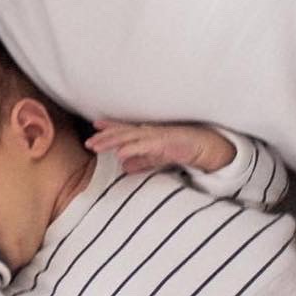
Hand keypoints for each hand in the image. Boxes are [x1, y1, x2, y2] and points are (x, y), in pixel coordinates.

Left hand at [86, 118, 233, 174]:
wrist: (207, 146)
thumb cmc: (182, 149)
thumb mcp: (158, 157)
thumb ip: (142, 161)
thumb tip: (123, 167)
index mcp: (147, 134)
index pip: (124, 130)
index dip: (109, 128)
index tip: (93, 128)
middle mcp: (150, 132)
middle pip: (123, 133)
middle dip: (105, 137)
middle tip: (88, 142)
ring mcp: (157, 136)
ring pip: (130, 138)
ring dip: (113, 141)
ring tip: (97, 146)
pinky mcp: (166, 143)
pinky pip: (146, 147)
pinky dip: (132, 149)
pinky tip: (121, 154)